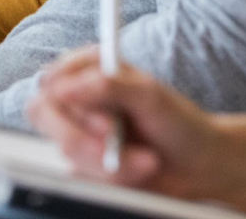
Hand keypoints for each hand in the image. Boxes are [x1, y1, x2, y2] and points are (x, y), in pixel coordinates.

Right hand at [30, 48, 226, 199]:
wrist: (199, 165)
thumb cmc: (179, 122)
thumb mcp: (149, 96)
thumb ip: (108, 85)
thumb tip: (66, 88)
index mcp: (90, 66)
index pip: (53, 80)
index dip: (73, 106)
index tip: (107, 126)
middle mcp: (79, 94)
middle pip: (45, 114)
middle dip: (85, 141)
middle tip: (116, 147)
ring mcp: (80, 129)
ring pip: (65, 148)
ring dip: (108, 163)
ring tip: (144, 160)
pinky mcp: (85, 160)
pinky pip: (79, 174)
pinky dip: (111, 180)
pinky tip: (136, 170)